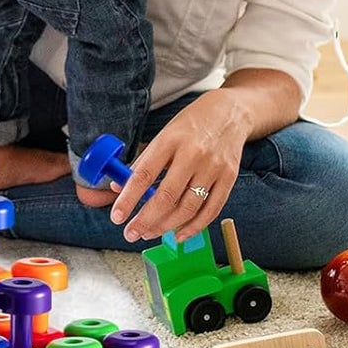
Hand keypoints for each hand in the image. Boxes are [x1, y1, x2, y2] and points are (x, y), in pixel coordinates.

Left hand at [107, 89, 248, 242]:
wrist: (230, 113)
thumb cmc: (190, 125)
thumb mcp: (162, 135)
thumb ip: (142, 162)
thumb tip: (117, 188)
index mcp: (169, 141)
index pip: (144, 175)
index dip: (129, 199)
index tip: (117, 217)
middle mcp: (193, 155)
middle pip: (167, 197)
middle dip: (146, 220)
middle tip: (131, 233)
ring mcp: (213, 168)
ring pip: (188, 207)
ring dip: (166, 226)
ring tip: (149, 233)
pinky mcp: (230, 178)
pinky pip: (211, 210)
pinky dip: (194, 227)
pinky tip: (178, 234)